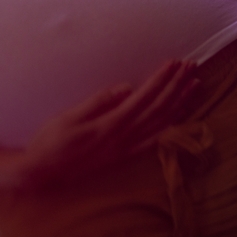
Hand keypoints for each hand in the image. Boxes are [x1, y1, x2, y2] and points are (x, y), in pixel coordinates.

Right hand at [4, 60, 197, 189]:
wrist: (40, 174)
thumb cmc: (50, 142)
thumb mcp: (68, 117)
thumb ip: (98, 102)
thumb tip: (127, 88)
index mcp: (111, 124)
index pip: (144, 97)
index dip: (162, 79)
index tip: (175, 62)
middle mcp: (124, 138)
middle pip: (160, 108)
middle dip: (177, 86)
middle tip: (191, 66)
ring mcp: (127, 149)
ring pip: (162, 123)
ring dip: (181, 102)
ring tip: (196, 85)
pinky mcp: (124, 157)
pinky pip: (155, 141)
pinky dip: (172, 127)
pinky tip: (183, 116)